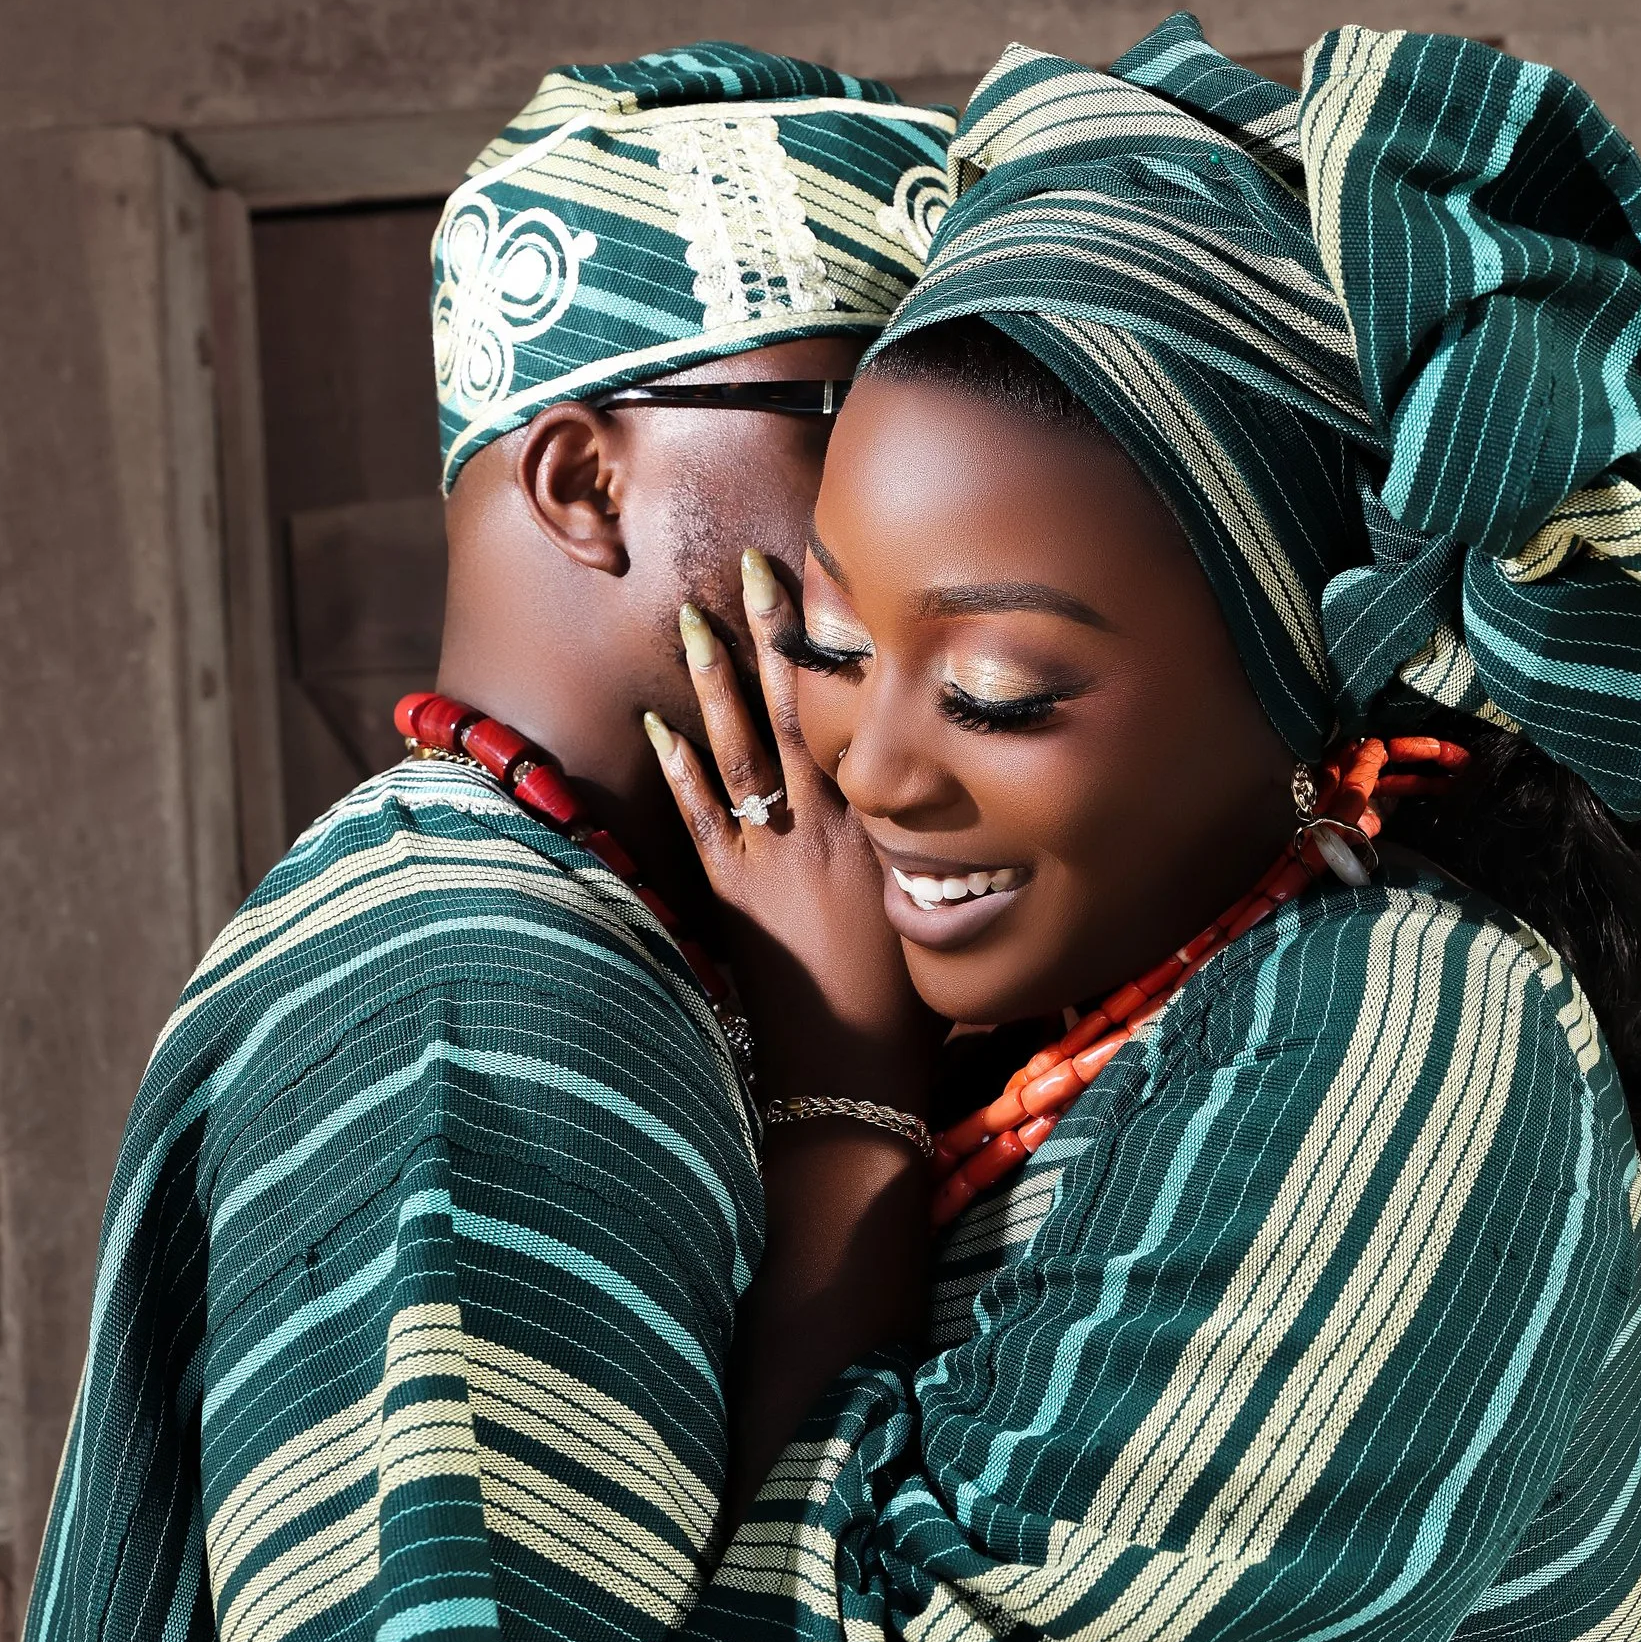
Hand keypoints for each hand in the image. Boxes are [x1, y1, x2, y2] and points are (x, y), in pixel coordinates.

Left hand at [646, 551, 929, 1101]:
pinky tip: (655, 726)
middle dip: (775, 637)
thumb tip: (985, 819)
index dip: (843, 653)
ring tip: (695, 620)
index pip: (862, 720)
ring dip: (715, 683)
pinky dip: (676, 770)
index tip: (835, 591)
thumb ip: (946, 857)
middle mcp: (828, 826)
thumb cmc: (911, 1004)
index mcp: (883, 825)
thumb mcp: (943, 913)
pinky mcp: (732, 894)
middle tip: (756, 567)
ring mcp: (774, 857)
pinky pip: (699, 817)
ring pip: (740, 749)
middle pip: (796, 711)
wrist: (852, 1074)